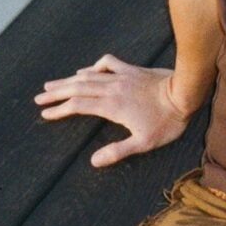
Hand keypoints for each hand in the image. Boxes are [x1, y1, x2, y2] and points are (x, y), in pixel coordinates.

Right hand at [34, 53, 190, 166]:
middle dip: (56, 93)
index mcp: (111, 106)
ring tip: (53, 83)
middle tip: (39, 97)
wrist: (185, 92)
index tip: (45, 114)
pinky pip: (109, 63)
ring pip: (89, 75)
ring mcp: (122, 76)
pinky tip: (88, 70)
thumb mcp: (144, 143)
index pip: (78, 106)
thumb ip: (118, 151)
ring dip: (69, 79)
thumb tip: (93, 161)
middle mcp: (113, 88)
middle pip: (77, 88)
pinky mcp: (133, 69)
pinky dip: (94, 66)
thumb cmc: (167, 121)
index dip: (60, 110)